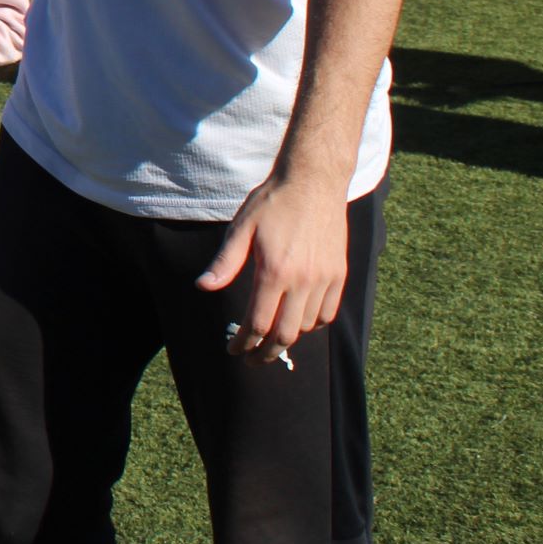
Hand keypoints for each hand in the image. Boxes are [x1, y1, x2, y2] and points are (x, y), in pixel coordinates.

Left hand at [197, 172, 348, 362]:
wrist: (313, 183)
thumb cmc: (272, 203)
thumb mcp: (241, 228)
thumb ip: (225, 262)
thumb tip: (203, 286)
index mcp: (275, 272)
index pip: (258, 323)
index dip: (244, 343)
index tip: (233, 350)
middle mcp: (303, 280)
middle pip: (285, 334)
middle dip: (266, 353)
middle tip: (251, 360)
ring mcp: (325, 279)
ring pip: (307, 326)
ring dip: (288, 338)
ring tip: (270, 341)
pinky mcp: (340, 274)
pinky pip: (328, 312)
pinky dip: (312, 324)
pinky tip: (297, 322)